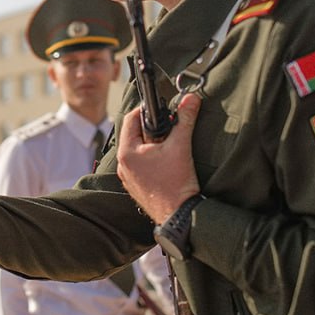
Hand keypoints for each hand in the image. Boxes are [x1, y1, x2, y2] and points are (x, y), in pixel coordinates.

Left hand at [117, 93, 201, 221]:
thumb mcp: (181, 146)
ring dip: (152, 144)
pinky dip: (151, 159)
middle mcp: (123, 165)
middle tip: (168, 127)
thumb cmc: (176, 184)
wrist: (179, 215)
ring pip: (137, 150)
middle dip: (152, 128)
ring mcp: (128, 177)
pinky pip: (140, 165)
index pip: (131, 119)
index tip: (160, 108)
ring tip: (169, 144)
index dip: (146, 110)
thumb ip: (185, 119)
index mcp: (127, 152)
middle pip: (134, 134)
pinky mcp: (136, 186)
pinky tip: (166, 161)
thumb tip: (190, 99)